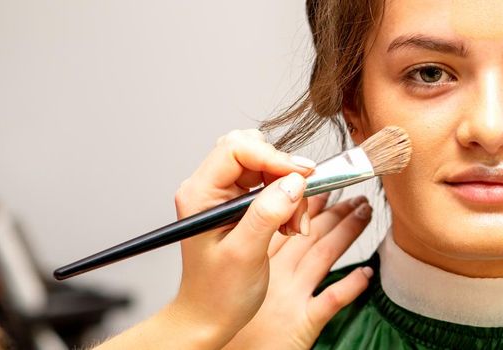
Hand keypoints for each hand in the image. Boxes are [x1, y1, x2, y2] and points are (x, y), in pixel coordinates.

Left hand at [167, 129, 318, 343]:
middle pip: (254, 152)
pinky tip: (290, 225)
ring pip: (267, 168)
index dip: (274, 157)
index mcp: (199, 194)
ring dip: (291, 191)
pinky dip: (289, 201)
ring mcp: (224, 195)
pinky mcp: (240, 204)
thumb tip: (294, 181)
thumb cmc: (218, 292)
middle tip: (300, 205)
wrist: (210, 316)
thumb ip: (267, 214)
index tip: (303, 176)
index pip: (237, 149)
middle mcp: (209, 188)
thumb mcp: (244, 254)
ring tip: (295, 225)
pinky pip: (272, 185)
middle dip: (285, 175)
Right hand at [224, 195, 373, 348]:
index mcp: (260, 259)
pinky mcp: (303, 322)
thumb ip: (264, 245)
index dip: (310, 203)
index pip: (289, 222)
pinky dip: (351, 284)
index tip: (327, 188)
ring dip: (347, 232)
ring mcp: (292, 297)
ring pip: (324, 256)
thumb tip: (283, 220)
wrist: (216, 343)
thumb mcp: (243, 272)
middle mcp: (278, 275)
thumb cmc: (229, 315)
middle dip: (336, 211)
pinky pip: (332, 299)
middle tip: (356, 195)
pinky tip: (367, 272)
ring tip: (365, 213)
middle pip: (311, 235)